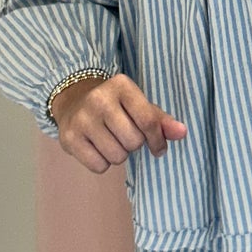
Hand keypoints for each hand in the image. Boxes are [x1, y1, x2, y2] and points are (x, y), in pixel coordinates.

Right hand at [51, 73, 186, 175]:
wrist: (73, 101)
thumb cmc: (115, 106)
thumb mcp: (138, 105)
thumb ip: (161, 120)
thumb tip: (182, 132)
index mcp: (121, 86)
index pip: (148, 121)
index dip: (158, 139)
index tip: (157, 146)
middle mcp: (99, 99)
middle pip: (133, 142)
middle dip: (134, 144)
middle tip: (124, 135)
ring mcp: (82, 119)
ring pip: (117, 156)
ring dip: (119, 154)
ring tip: (111, 140)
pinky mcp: (69, 138)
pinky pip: (99, 166)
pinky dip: (102, 162)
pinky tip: (97, 147)